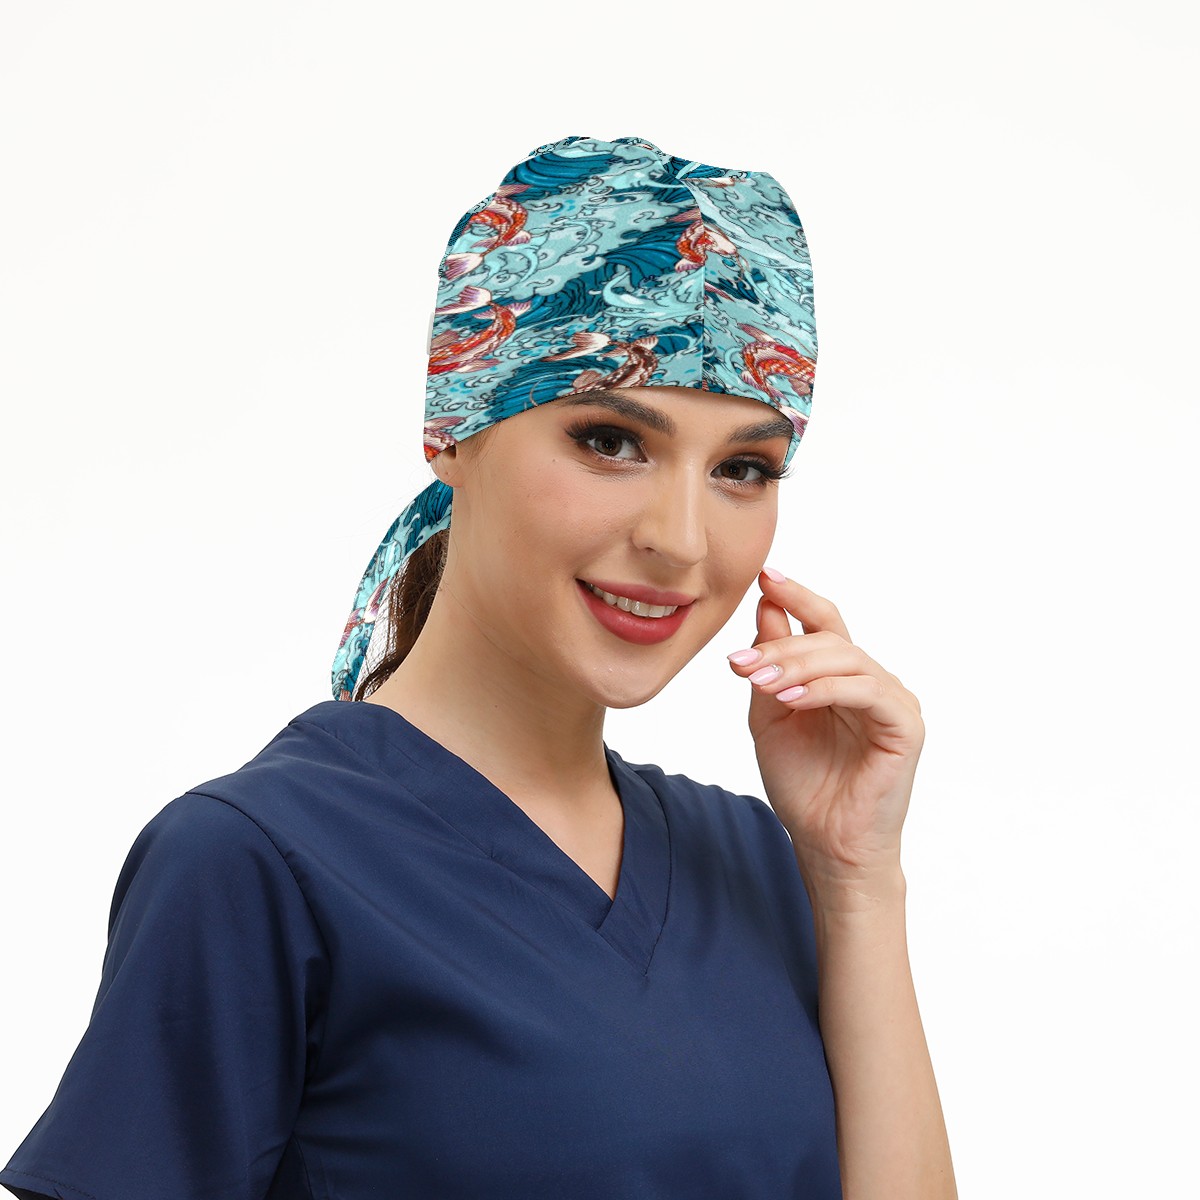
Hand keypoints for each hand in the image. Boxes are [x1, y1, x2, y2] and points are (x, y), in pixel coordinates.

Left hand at [726, 568, 924, 893]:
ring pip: (845, 659)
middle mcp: (871, 681)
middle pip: (829, 638)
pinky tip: (791, 700)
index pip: (823, 621)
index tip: (765, 575)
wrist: (826, 844)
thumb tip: (765, 608)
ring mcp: (892, 701)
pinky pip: (865, 691)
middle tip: (740, 663)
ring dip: (797, 665)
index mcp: (841, 677)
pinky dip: (825, 690)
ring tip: (759, 681)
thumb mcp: (771, 715)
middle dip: (780, 644)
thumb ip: (770, 666)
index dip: (797, 595)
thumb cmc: (803, 785)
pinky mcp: (905, 725)